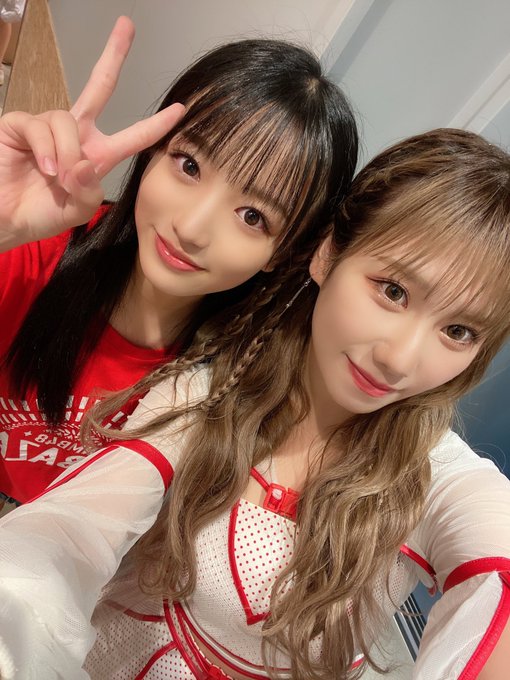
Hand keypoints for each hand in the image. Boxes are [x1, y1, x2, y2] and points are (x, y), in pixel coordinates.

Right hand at [0, 16, 183, 250]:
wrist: (7, 220)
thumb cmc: (42, 214)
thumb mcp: (77, 210)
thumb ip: (90, 191)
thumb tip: (84, 162)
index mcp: (96, 156)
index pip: (132, 136)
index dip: (155, 124)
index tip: (180, 110)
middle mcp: (74, 135)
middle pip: (98, 87)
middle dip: (113, 56)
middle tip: (127, 26)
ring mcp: (47, 127)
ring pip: (69, 120)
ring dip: (67, 153)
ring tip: (57, 178)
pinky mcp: (20, 124)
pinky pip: (41, 126)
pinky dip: (47, 150)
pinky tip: (44, 168)